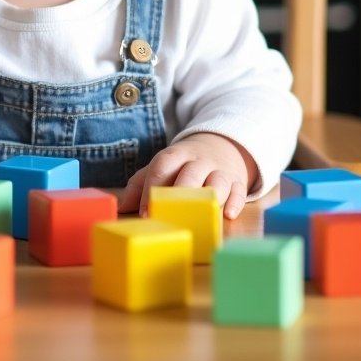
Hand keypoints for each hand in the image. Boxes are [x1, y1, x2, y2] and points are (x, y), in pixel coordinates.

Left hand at [118, 133, 257, 220]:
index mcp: (177, 155)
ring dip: (210, 196)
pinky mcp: (237, 181)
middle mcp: (199, 161)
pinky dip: (235, 202)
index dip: (153, 187)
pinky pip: (239, 190)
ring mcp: (220, 170)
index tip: (145, 211)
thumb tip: (121, 206)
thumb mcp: (163, 167)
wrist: (221, 146)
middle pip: (191, 172)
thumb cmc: (184, 164)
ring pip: (217, 180)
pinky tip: (228, 214)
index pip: (164, 165)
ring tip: (201, 213)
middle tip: (173, 212)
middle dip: (181, 191)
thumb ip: (141, 184)